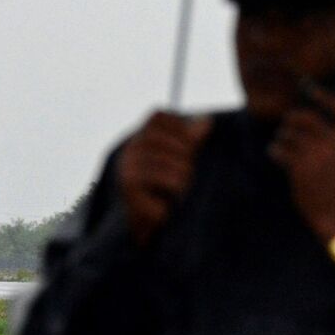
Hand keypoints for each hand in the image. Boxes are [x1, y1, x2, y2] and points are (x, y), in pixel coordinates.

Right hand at [118, 111, 213, 245]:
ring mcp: (128, 165)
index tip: (191, 143)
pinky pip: (163, 178)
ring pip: (169, 160)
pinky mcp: (129, 184)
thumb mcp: (182, 159)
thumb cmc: (168, 186)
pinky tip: (173, 197)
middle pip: (167, 138)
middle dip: (185, 154)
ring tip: (183, 186)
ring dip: (183, 176)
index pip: (158, 116)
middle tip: (188, 171)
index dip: (180, 126)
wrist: (149, 219)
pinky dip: (176, 189)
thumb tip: (206, 120)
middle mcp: (131, 148)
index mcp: (143, 138)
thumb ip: (192, 139)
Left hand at [269, 87, 334, 241]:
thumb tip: (323, 117)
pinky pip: (281, 149)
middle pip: (309, 117)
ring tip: (283, 143)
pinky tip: (276, 154)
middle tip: (288, 123)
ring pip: (291, 133)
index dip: (327, 97)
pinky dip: (276, 150)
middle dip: (294, 118)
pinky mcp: (300, 167)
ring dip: (283, 136)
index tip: (313, 92)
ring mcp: (319, 154)